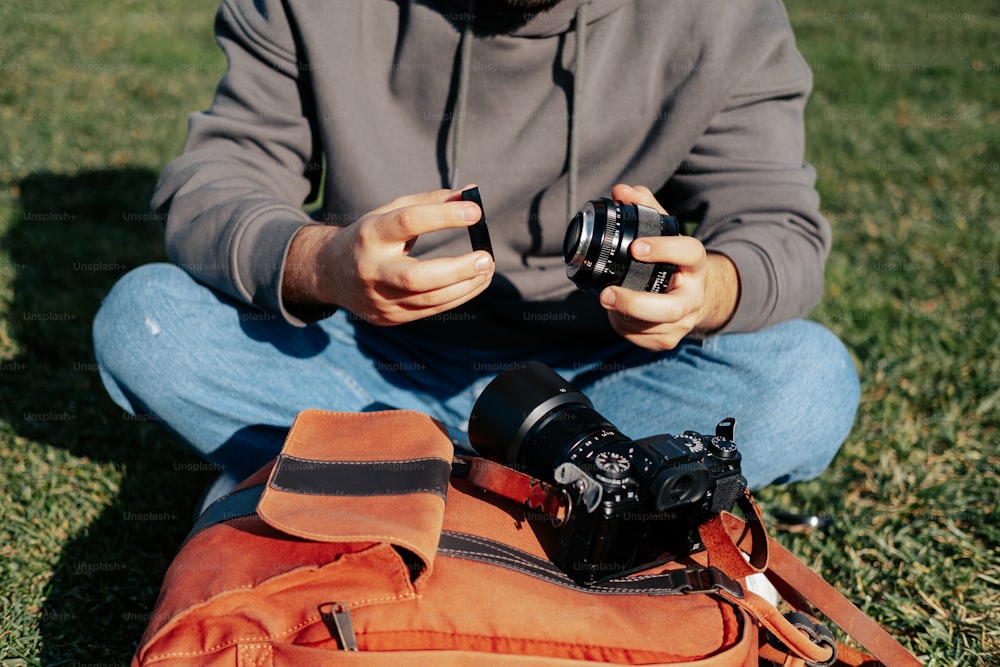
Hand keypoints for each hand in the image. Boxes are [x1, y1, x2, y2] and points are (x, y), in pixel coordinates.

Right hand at [282, 187, 493, 324]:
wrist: (329, 273)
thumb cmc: (370, 236)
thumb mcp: (390, 212)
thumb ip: (429, 202)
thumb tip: (471, 194)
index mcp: (370, 235)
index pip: (408, 222)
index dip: (443, 216)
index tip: (475, 212)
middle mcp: (372, 270)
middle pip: (416, 277)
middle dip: (457, 270)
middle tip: (486, 258)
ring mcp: (379, 299)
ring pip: (430, 300)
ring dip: (465, 285)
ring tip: (487, 268)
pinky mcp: (389, 317)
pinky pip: (430, 310)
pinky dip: (457, 296)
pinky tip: (474, 282)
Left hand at [597, 184, 739, 349]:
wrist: (696, 293)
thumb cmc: (673, 259)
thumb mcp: (665, 231)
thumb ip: (645, 208)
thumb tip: (621, 191)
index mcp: (695, 263)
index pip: (689, 253)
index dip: (664, 250)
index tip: (635, 247)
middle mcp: (694, 295)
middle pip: (670, 308)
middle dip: (635, 303)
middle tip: (605, 294)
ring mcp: (684, 321)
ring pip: (654, 328)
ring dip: (623, 316)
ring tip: (606, 300)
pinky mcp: (670, 339)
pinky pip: (644, 340)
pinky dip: (625, 329)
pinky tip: (616, 315)